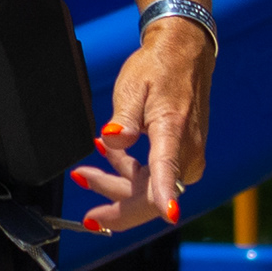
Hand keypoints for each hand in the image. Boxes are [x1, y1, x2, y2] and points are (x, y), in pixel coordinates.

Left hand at [70, 18, 210, 232]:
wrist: (184, 56)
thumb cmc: (157, 69)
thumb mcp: (131, 86)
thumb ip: (123, 117)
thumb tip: (111, 139)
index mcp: (173, 131)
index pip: (169, 168)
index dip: (165, 194)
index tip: (168, 213)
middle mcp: (187, 151)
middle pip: (153, 195)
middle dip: (118, 205)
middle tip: (87, 213)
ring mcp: (188, 157)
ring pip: (150, 190)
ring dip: (117, 186)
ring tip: (83, 173)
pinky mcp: (183, 158)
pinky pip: (155, 178)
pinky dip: (130, 174)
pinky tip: (108, 158)